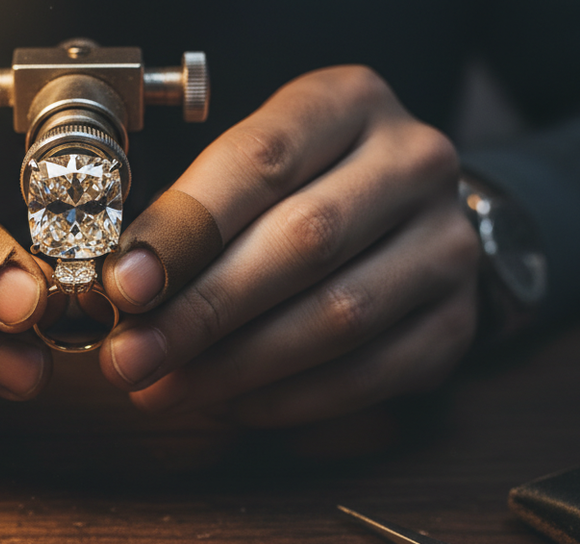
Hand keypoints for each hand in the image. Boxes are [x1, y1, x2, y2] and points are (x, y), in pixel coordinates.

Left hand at [99, 66, 479, 425]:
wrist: (408, 222)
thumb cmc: (301, 192)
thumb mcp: (247, 173)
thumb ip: (192, 219)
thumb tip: (124, 290)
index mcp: (349, 103)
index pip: (261, 161)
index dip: (186, 230)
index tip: (125, 285)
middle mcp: (413, 163)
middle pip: (303, 242)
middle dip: (202, 312)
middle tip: (131, 359)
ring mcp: (446, 246)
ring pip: (338, 317)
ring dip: (236, 367)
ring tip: (164, 391)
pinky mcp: (455, 324)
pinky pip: (367, 376)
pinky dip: (286, 400)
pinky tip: (228, 405)